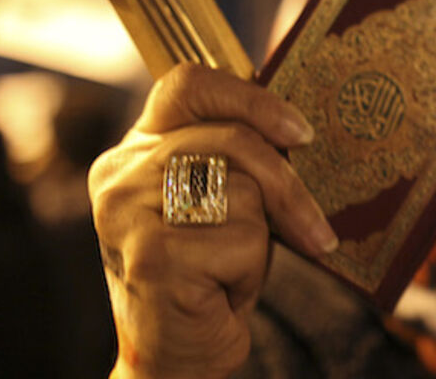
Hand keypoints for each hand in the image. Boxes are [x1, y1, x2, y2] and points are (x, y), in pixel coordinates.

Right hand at [89, 63, 337, 378]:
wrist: (175, 360)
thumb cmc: (209, 276)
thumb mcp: (221, 205)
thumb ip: (237, 161)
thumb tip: (302, 127)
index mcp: (135, 149)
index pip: (190, 85)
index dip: (250, 98)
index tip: (300, 131)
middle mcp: (121, 173)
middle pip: (232, 141)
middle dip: (288, 185)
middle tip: (314, 228)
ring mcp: (129, 212)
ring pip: (243, 191)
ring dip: (260, 239)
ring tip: (234, 268)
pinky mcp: (153, 254)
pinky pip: (242, 240)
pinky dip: (250, 272)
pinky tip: (222, 292)